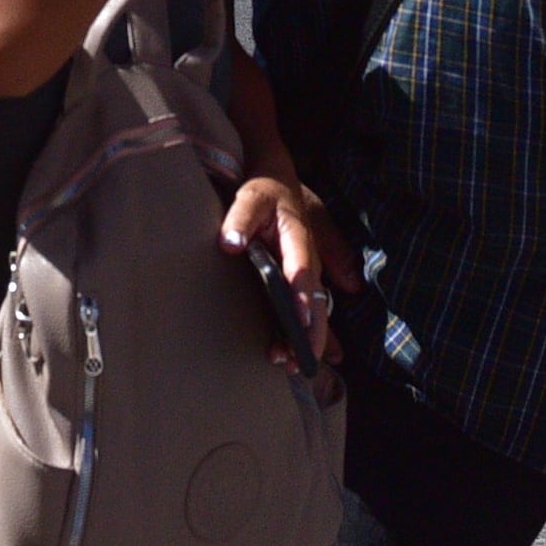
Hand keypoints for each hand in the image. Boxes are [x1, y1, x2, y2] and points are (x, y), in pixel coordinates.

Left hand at [220, 171, 356, 369]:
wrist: (277, 179)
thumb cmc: (263, 191)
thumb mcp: (251, 197)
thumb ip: (240, 218)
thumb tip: (230, 243)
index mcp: (298, 237)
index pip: (301, 270)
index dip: (302, 297)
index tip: (300, 322)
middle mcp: (308, 259)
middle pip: (315, 299)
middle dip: (312, 332)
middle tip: (300, 361)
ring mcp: (307, 271)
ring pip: (314, 310)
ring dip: (309, 338)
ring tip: (294, 366)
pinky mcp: (300, 279)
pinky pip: (307, 309)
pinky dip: (305, 333)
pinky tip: (295, 356)